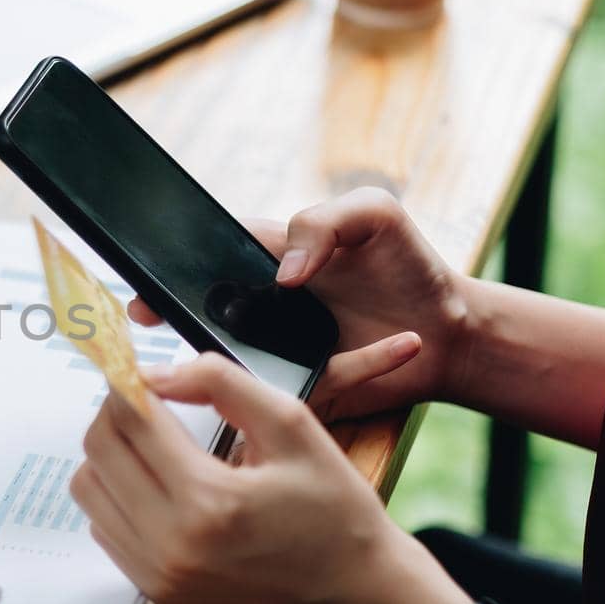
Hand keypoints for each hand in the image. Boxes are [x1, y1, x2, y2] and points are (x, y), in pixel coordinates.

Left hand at [72, 354, 475, 603]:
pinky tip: (157, 484)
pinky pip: (105, 527)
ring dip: (111, 454)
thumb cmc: (333, 507)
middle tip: (146, 400)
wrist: (355, 587)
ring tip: (153, 441)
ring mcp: (159, 574)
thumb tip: (156, 371)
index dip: (127, 382)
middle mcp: (173, 545)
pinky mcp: (156, 591)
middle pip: (99, 451)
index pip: (131, 421)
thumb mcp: (292, 424)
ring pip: (90, 489)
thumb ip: (221, 382)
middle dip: (116, 412)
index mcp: (210, 501)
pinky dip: (118, 495)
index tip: (137, 368)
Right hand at [128, 187, 473, 419]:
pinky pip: (315, 388)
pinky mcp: (311, 388)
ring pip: (242, 367)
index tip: (146, 297)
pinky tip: (405, 344)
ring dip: (250, 368)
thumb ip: (323, 222)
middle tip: (181, 337)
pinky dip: (361, 369)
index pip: (203, 263)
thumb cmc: (411, 266)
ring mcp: (282, 352)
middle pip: (207, 320)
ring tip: (294, 350)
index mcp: (268, 259)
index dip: (167, 279)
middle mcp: (264, 308)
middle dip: (184, 329)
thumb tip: (284, 274)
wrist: (458, 330)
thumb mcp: (375, 215)